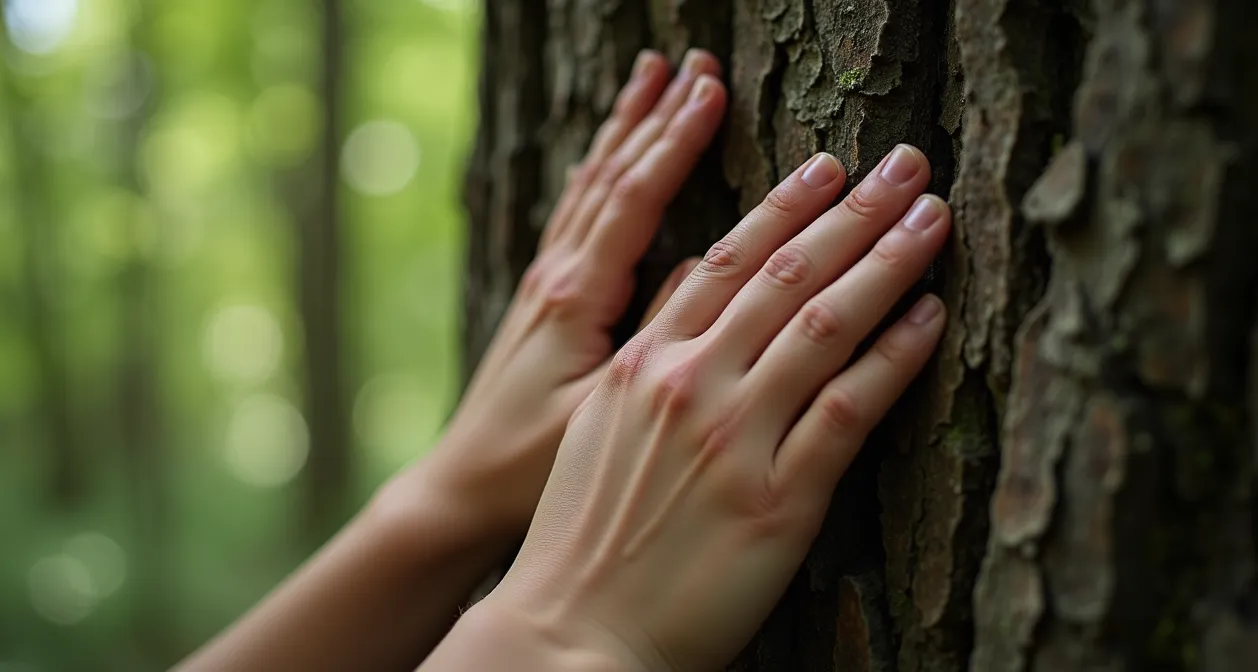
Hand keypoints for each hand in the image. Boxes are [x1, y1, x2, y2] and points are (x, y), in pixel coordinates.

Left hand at [396, 49, 727, 541]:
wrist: (459, 492)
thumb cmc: (530, 468)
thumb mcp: (599, 412)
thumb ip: (653, 338)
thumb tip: (706, 262)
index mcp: (573, 297)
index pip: (633, 199)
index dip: (673, 142)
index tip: (709, 91)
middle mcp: (555, 276)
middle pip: (611, 176)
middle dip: (656, 116)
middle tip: (695, 63)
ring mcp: (544, 285)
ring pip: (590, 187)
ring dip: (625, 131)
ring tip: (650, 77)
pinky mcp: (541, 302)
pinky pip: (574, 216)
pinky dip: (598, 174)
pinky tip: (603, 159)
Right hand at [436, 145, 950, 669]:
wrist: (571, 631)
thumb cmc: (582, 533)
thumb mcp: (596, 423)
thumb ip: (647, 345)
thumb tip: (691, 278)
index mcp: (643, 363)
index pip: (727, 261)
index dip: (786, 207)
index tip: (830, 168)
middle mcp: (689, 385)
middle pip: (785, 276)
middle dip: (852, 212)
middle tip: (905, 166)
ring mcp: (734, 439)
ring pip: (822, 325)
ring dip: (884, 263)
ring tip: (931, 218)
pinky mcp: (778, 501)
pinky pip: (848, 411)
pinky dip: (892, 357)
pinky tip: (928, 318)